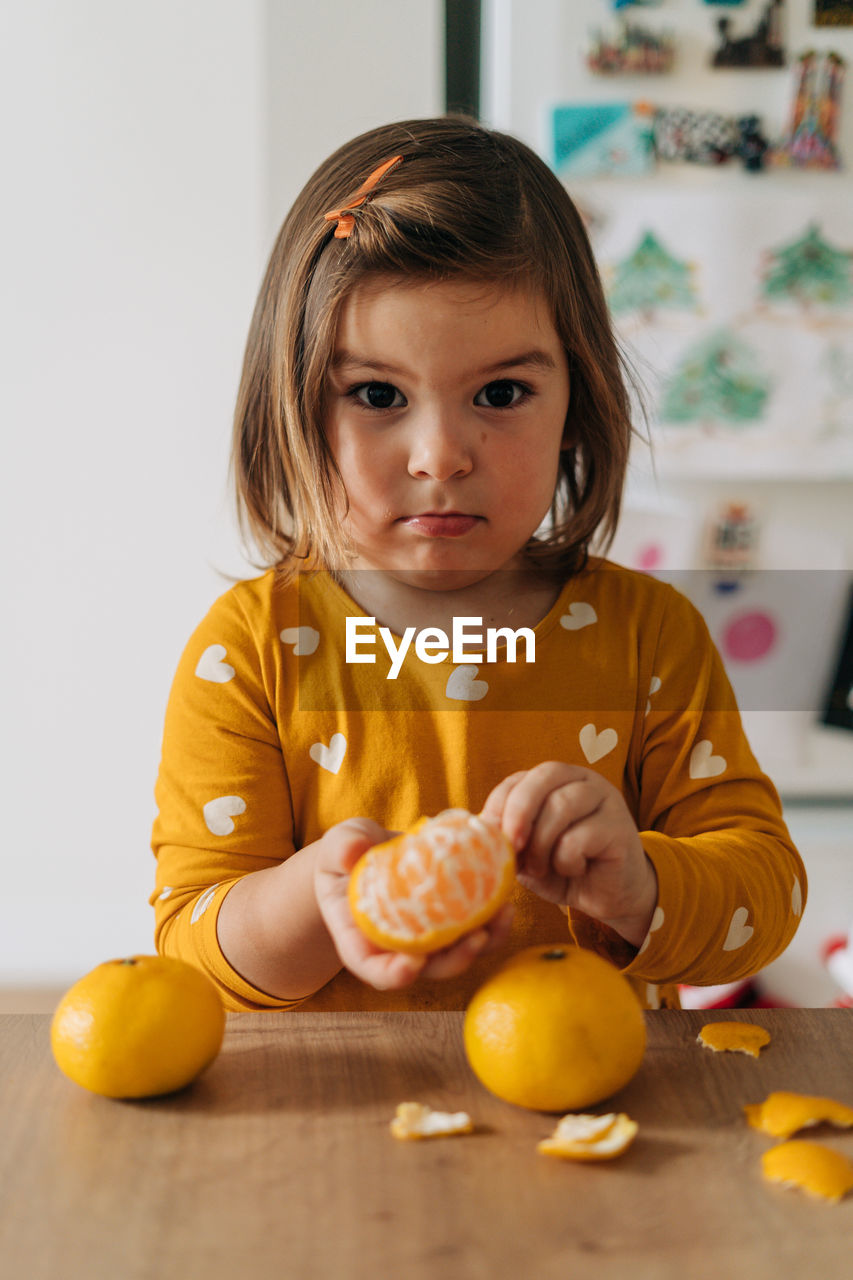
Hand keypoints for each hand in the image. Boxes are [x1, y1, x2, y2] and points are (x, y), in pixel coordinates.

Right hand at [313, 818, 514, 990]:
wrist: (372, 851)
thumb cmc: (347, 853)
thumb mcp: (338, 846)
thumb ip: (342, 848)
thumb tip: (354, 850)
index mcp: (360, 939)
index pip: (373, 968)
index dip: (392, 974)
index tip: (412, 964)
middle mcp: (396, 948)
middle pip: (426, 969)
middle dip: (454, 960)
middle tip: (475, 939)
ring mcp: (426, 938)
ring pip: (458, 954)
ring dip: (483, 943)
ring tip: (501, 915)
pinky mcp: (449, 922)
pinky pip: (475, 931)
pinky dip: (493, 922)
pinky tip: (505, 900)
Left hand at [481, 762, 656, 947]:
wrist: (607, 897)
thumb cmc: (563, 868)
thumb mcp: (528, 851)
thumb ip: (507, 836)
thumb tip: (478, 829)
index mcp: (556, 780)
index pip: (521, 778)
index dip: (500, 804)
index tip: (490, 835)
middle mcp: (583, 780)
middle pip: (544, 777)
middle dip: (519, 812)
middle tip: (511, 847)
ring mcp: (606, 799)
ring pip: (562, 805)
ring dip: (542, 843)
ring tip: (542, 868)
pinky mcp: (619, 827)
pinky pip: (581, 836)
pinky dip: (567, 859)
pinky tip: (574, 868)